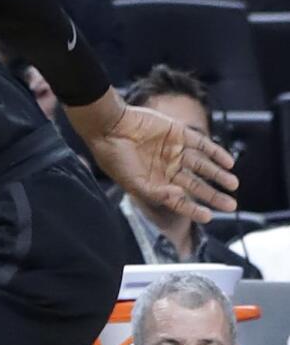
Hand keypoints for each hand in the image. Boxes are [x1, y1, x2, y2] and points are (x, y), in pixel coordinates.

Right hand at [72, 95, 236, 222]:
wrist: (111, 127)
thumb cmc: (115, 158)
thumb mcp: (133, 182)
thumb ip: (156, 192)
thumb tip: (179, 196)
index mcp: (154, 182)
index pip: (178, 199)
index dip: (193, 209)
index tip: (208, 217)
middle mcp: (166, 168)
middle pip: (195, 184)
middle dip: (212, 195)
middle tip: (230, 205)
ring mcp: (174, 150)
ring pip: (202, 165)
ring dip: (218, 175)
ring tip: (233, 185)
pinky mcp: (179, 133)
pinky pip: (203, 144)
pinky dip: (216, 152)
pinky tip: (228, 162)